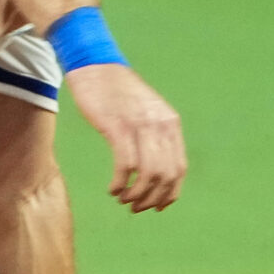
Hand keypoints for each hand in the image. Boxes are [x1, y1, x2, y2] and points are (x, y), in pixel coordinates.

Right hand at [63, 64, 184, 212]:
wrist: (95, 65)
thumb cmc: (117, 92)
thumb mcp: (146, 111)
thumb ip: (155, 135)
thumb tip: (156, 169)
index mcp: (170, 123)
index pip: (179, 168)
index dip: (170, 193)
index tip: (157, 206)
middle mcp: (160, 125)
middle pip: (165, 176)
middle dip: (152, 198)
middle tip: (136, 208)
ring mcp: (140, 126)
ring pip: (148, 174)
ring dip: (136, 194)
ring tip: (124, 200)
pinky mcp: (117, 127)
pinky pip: (125, 165)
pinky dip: (120, 183)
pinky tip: (113, 189)